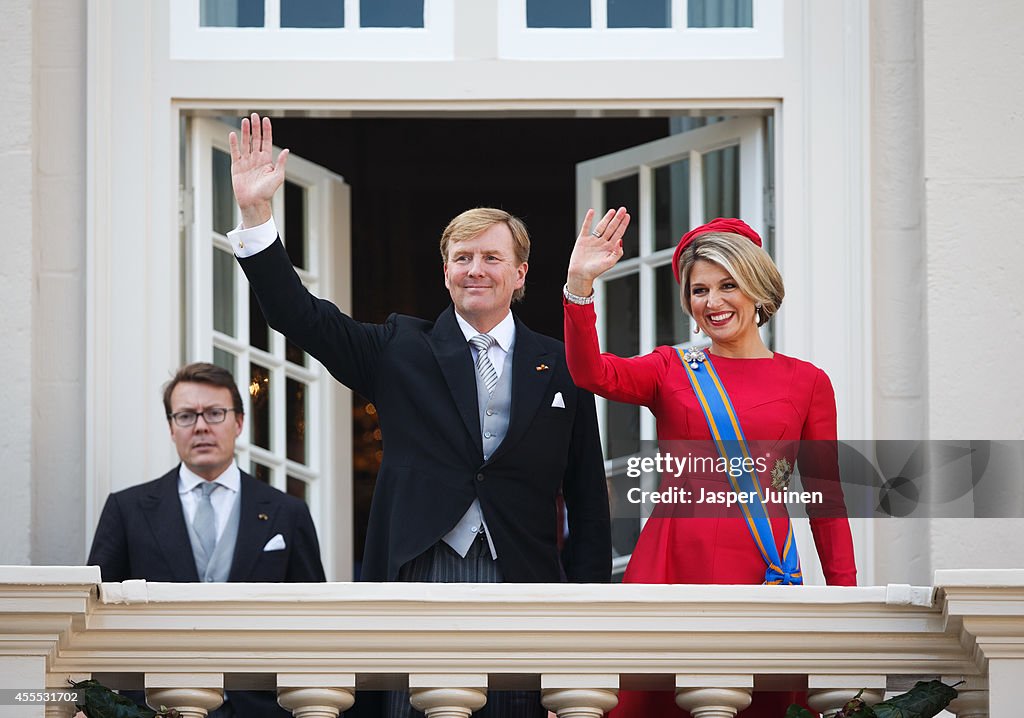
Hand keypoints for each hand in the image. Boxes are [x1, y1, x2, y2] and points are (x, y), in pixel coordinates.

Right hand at [228, 113, 289, 227]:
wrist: (254, 203)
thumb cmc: (267, 192)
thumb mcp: (278, 177)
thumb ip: (281, 163)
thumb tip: (286, 150)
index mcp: (267, 160)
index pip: (266, 141)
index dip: (266, 131)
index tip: (266, 120)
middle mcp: (256, 159)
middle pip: (255, 139)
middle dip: (255, 127)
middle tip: (254, 115)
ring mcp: (246, 161)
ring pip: (245, 143)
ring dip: (245, 132)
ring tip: (245, 120)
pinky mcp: (236, 166)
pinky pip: (235, 152)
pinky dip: (233, 143)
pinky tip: (233, 134)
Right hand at [566, 207, 630, 296]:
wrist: (580, 275)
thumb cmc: (595, 271)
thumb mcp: (609, 263)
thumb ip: (617, 253)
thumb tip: (621, 240)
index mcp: (610, 248)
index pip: (618, 233)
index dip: (623, 225)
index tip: (627, 216)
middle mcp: (602, 243)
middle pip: (612, 228)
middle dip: (617, 219)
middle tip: (623, 209)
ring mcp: (593, 240)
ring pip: (601, 226)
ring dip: (607, 218)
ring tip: (612, 211)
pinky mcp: (583, 240)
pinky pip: (586, 227)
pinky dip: (588, 219)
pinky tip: (591, 212)